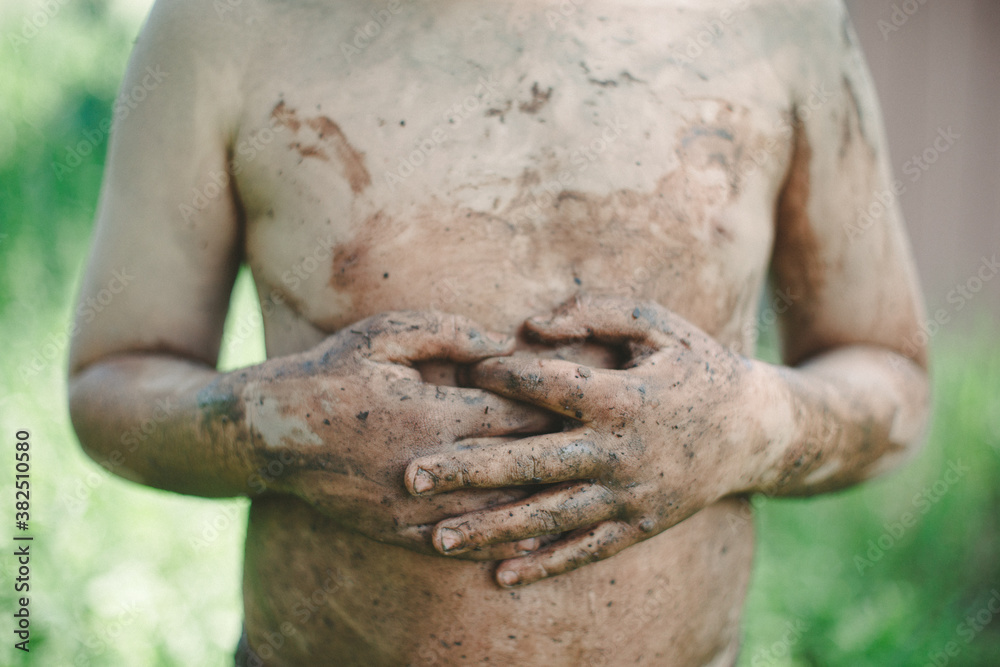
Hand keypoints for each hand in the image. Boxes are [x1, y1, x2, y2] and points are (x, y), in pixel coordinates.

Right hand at [245, 310, 560, 559]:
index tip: (591, 402)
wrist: (270, 431)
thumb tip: (503, 344)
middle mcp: (431, 466)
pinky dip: (500, 543)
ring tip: (585, 499)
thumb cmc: (332, 370)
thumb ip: (450, 333)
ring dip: (542, 507)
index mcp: (433, 413)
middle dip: (561, 457)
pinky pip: (459, 544)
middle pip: (515, 465)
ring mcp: (414, 506)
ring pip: (495, 515)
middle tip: (602, 448)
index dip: (558, 409)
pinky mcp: (397, 530)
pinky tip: (531, 541)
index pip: (516, 414)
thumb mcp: (386, 333)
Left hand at [403, 296, 757, 585]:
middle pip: (531, 464)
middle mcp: (620, 453)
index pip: (547, 386)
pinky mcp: (639, 525)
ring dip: (491, 529)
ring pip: (549, 518)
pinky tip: (500, 575)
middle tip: (410, 477)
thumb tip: (531, 325)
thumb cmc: (696, 365)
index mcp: (622, 398)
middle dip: (467, 471)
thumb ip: (595, 312)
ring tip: (437, 538)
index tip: (462, 372)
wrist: (757, 431)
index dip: (501, 375)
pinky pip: (586, 549)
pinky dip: (545, 564)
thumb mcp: (657, 324)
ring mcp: (630, 496)